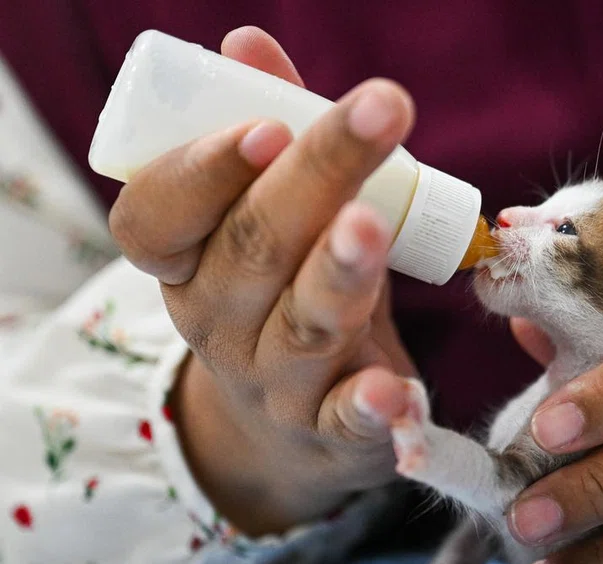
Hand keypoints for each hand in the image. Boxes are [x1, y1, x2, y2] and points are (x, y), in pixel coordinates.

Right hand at [109, 27, 415, 535]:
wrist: (292, 425)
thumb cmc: (284, 291)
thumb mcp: (272, 216)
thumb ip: (266, 133)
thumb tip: (249, 43)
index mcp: (189, 262)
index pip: (157, 217)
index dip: (203, 171)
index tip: (266, 126)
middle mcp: (219, 322)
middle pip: (252, 249)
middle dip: (312, 179)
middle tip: (376, 115)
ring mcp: (273, 382)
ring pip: (302, 324)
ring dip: (337, 272)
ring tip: (371, 225)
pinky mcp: (330, 430)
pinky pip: (345, 420)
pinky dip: (369, 406)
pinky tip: (394, 389)